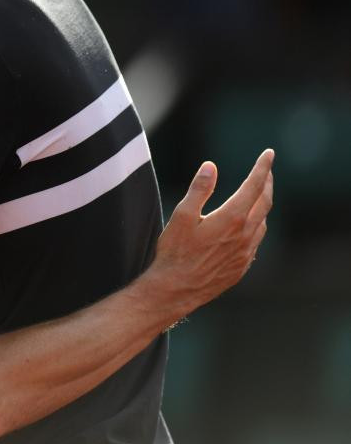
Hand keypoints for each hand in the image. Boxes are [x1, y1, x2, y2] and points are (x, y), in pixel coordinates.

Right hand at [147, 148, 274, 317]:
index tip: (268, 154)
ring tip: (257, 195)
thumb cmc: (175, 252)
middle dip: (266, 183)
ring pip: (262, 222)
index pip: (253, 186)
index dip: (262, 168)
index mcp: (232, 218)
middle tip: (266, 171)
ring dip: (262, 205)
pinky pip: (256, 240)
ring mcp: (246, 252)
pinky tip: (247, 226)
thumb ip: (199, 190)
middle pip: (264, 203)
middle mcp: (245, 235)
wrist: (177, 289)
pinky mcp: (242, 266)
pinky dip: (256, 225)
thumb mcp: (182, 216)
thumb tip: (210, 167)